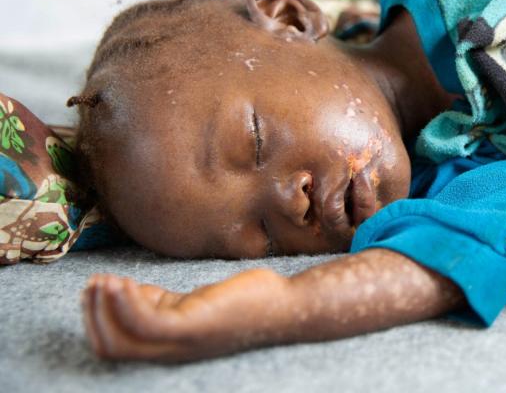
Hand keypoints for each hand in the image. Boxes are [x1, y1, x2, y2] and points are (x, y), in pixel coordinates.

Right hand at [82, 268, 290, 361]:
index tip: (94, 289)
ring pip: (122, 338)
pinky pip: (146, 324)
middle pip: (111, 347)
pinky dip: (125, 304)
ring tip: (102, 281)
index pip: (117, 346)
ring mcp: (183, 342)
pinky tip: (122, 282)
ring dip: (104, 308)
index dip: (98, 319)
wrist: (287, 305)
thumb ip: (162, 302)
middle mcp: (174, 350)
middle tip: (92, 284)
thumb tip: (127, 291)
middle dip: (93, 315)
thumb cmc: (245, 299)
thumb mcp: (194, 302)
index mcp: (171, 346)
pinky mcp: (195, 327)